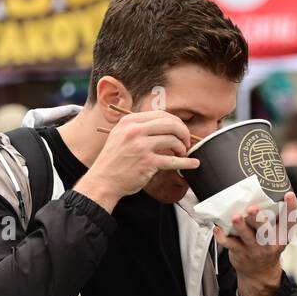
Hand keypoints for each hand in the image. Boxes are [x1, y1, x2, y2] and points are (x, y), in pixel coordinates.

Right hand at [75, 110, 197, 210]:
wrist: (103, 181)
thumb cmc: (113, 161)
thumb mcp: (120, 135)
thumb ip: (139, 128)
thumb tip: (165, 125)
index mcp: (129, 121)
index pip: (161, 114)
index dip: (175, 122)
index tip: (180, 131)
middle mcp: (135, 131)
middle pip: (170, 124)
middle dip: (183, 132)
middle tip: (186, 141)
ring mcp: (141, 146)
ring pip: (173, 140)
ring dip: (182, 148)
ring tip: (182, 154)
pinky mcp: (148, 163)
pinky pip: (174, 161)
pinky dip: (187, 163)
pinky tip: (194, 164)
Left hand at [217, 192, 296, 295]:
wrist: (259, 274)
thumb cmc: (267, 247)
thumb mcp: (278, 236)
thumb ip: (276, 219)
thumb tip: (267, 192)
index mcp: (281, 236)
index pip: (289, 221)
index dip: (291, 208)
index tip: (289, 195)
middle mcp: (269, 243)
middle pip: (265, 230)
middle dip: (259, 219)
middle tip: (253, 209)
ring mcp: (254, 249)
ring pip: (247, 237)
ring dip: (240, 226)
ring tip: (235, 217)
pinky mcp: (240, 253)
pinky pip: (230, 244)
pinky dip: (222, 236)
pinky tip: (217, 228)